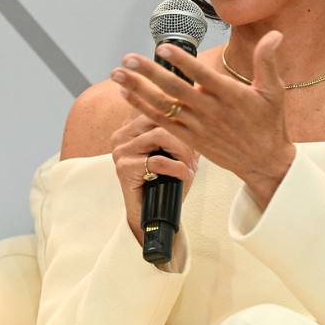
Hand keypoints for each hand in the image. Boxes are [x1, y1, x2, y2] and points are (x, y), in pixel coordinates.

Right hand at [109, 113, 199, 245]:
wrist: (150, 216)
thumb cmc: (165, 183)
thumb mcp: (177, 153)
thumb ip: (184, 133)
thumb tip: (203, 114)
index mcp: (132, 126)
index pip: (161, 108)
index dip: (183, 120)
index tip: (198, 133)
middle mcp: (122, 134)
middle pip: (162, 118)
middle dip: (186, 137)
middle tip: (196, 157)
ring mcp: (121, 150)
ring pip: (161, 135)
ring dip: (183, 152)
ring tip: (190, 166)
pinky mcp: (124, 167)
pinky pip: (158, 160)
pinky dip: (177, 168)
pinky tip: (185, 176)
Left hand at [111, 30, 296, 207]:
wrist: (264, 162)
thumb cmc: (269, 122)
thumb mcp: (273, 90)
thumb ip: (267, 61)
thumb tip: (275, 34)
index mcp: (231, 96)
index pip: (203, 76)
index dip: (183, 62)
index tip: (164, 48)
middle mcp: (211, 111)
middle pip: (175, 90)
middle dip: (149, 74)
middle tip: (128, 59)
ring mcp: (198, 126)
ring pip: (163, 107)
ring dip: (138, 90)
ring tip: (117, 74)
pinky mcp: (190, 139)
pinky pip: (162, 123)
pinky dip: (143, 109)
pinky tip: (127, 94)